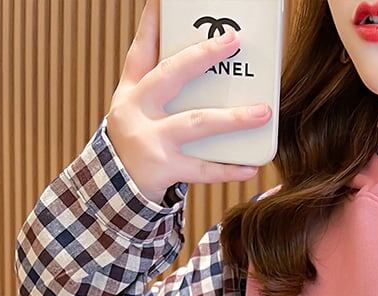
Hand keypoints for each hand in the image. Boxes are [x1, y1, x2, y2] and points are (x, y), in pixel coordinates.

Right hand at [106, 0, 271, 203]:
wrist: (115, 190)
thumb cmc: (139, 140)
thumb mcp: (138, 109)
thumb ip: (162, 85)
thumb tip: (205, 60)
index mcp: (132, 91)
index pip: (141, 50)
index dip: (153, 23)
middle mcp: (136, 111)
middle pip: (169, 76)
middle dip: (201, 56)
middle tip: (233, 41)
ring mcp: (150, 140)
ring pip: (196, 123)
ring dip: (232, 118)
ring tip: (263, 112)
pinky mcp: (164, 169)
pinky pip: (203, 169)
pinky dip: (229, 169)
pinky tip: (252, 166)